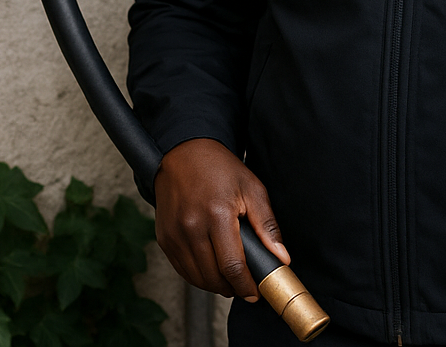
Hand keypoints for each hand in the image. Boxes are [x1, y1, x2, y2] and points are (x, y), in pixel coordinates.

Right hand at [153, 137, 290, 299]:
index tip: (255, 293)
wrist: (183, 153)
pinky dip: (197, 276)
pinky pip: (181, 270)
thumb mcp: (251, 188)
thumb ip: (267, 225)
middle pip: (213, 277)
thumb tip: (281, 257)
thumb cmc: (219, 168)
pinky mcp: (164, 237)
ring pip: (196, 277)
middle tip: (245, 287)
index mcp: (217, 214)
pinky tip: (210, 270)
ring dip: (215, 286)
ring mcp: (174, 234)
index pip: (233, 266)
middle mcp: (191, 226)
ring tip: (229, 280)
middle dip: (232, 289)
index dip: (246, 286)